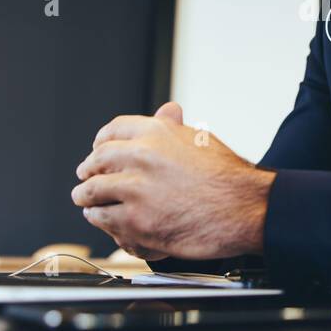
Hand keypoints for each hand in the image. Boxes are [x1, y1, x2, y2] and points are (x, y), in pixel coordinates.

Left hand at [72, 102, 274, 260]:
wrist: (244, 209)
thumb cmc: (228, 178)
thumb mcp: (201, 139)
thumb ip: (174, 128)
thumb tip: (167, 111)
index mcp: (156, 132)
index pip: (112, 131)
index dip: (100, 143)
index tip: (97, 150)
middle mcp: (141, 156)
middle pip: (97, 161)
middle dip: (88, 171)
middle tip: (85, 178)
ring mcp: (135, 189)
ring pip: (92, 191)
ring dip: (87, 197)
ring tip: (87, 201)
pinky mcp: (134, 220)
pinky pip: (102, 218)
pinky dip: (100, 219)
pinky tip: (102, 218)